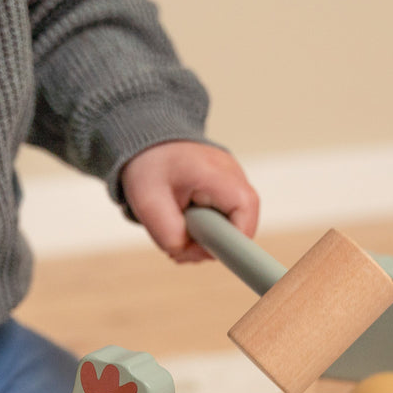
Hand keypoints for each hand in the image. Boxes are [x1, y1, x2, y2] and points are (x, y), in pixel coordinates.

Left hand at [120, 141, 258, 263]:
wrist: (146, 138)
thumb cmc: (148, 164)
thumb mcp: (148, 204)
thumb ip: (171, 236)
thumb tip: (194, 254)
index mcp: (218, 174)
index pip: (245, 219)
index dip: (230, 244)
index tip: (202, 250)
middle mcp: (234, 175)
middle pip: (241, 228)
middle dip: (211, 244)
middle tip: (179, 240)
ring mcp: (234, 181)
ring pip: (233, 227)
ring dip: (206, 237)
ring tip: (179, 225)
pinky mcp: (228, 189)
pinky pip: (226, 219)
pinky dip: (206, 228)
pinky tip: (186, 219)